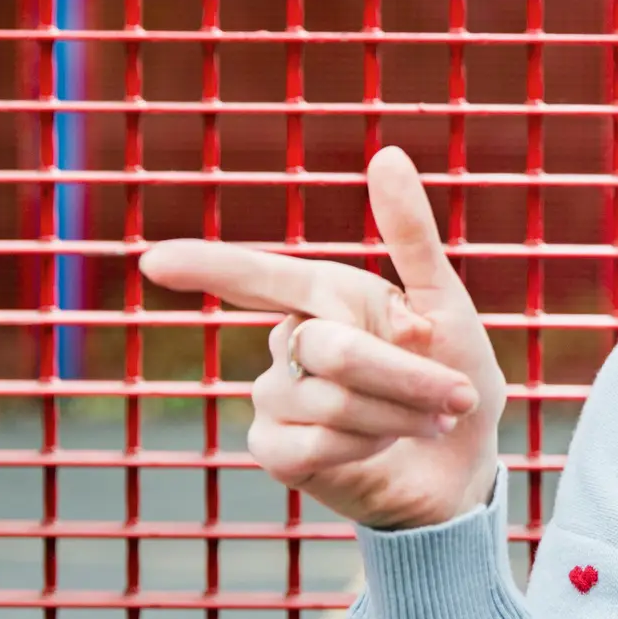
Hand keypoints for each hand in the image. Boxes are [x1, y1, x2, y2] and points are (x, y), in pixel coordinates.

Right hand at [138, 146, 505, 530]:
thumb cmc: (456, 375)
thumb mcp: (446, 302)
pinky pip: (310, 445)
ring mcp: (275, 396)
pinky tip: (380, 449)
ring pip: (326, 400)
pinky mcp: (274, 452)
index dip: (207, 267)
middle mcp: (290, 340)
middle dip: (404, 375)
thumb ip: (411, 235)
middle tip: (456, 395)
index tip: (154, 262)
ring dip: (394, 415)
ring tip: (427, 421)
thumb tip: (388, 154)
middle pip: (329, 349)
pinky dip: (363, 448)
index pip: (257, 277)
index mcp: (325, 295)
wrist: (464, 464)